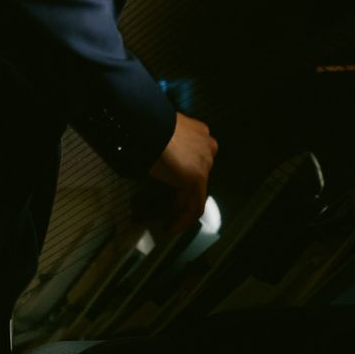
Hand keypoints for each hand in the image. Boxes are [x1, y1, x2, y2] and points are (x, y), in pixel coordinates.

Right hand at [146, 110, 217, 241]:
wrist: (150, 126)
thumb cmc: (147, 126)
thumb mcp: (158, 133)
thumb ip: (162, 144)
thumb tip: (147, 154)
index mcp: (199, 133)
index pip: (195, 158)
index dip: (183, 173)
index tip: (172, 184)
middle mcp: (207, 147)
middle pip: (197, 175)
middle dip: (183, 192)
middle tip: (169, 205)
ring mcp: (205, 163)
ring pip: (197, 191)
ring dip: (182, 207)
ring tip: (169, 220)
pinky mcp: (198, 178)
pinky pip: (195, 205)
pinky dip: (184, 219)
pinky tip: (172, 227)